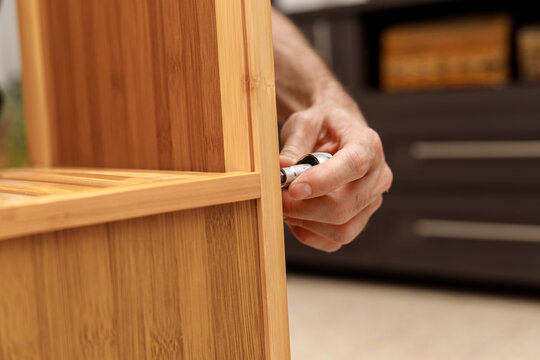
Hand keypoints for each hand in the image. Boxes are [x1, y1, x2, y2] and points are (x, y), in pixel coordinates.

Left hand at [280, 101, 392, 252]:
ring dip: (305, 222)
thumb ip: (294, 145)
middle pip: (344, 207)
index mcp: (368, 145)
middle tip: (275, 198)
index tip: (293, 188)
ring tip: (284, 204)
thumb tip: (281, 169)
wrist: (334, 132)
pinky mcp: (360, 221)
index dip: (322, 181)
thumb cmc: (321, 126)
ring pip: (341, 230)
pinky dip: (308, 233)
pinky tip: (295, 216)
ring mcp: (371, 202)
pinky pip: (334, 241)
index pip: (353, 166)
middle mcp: (378, 176)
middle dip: (303, 208)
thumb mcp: (305, 122)